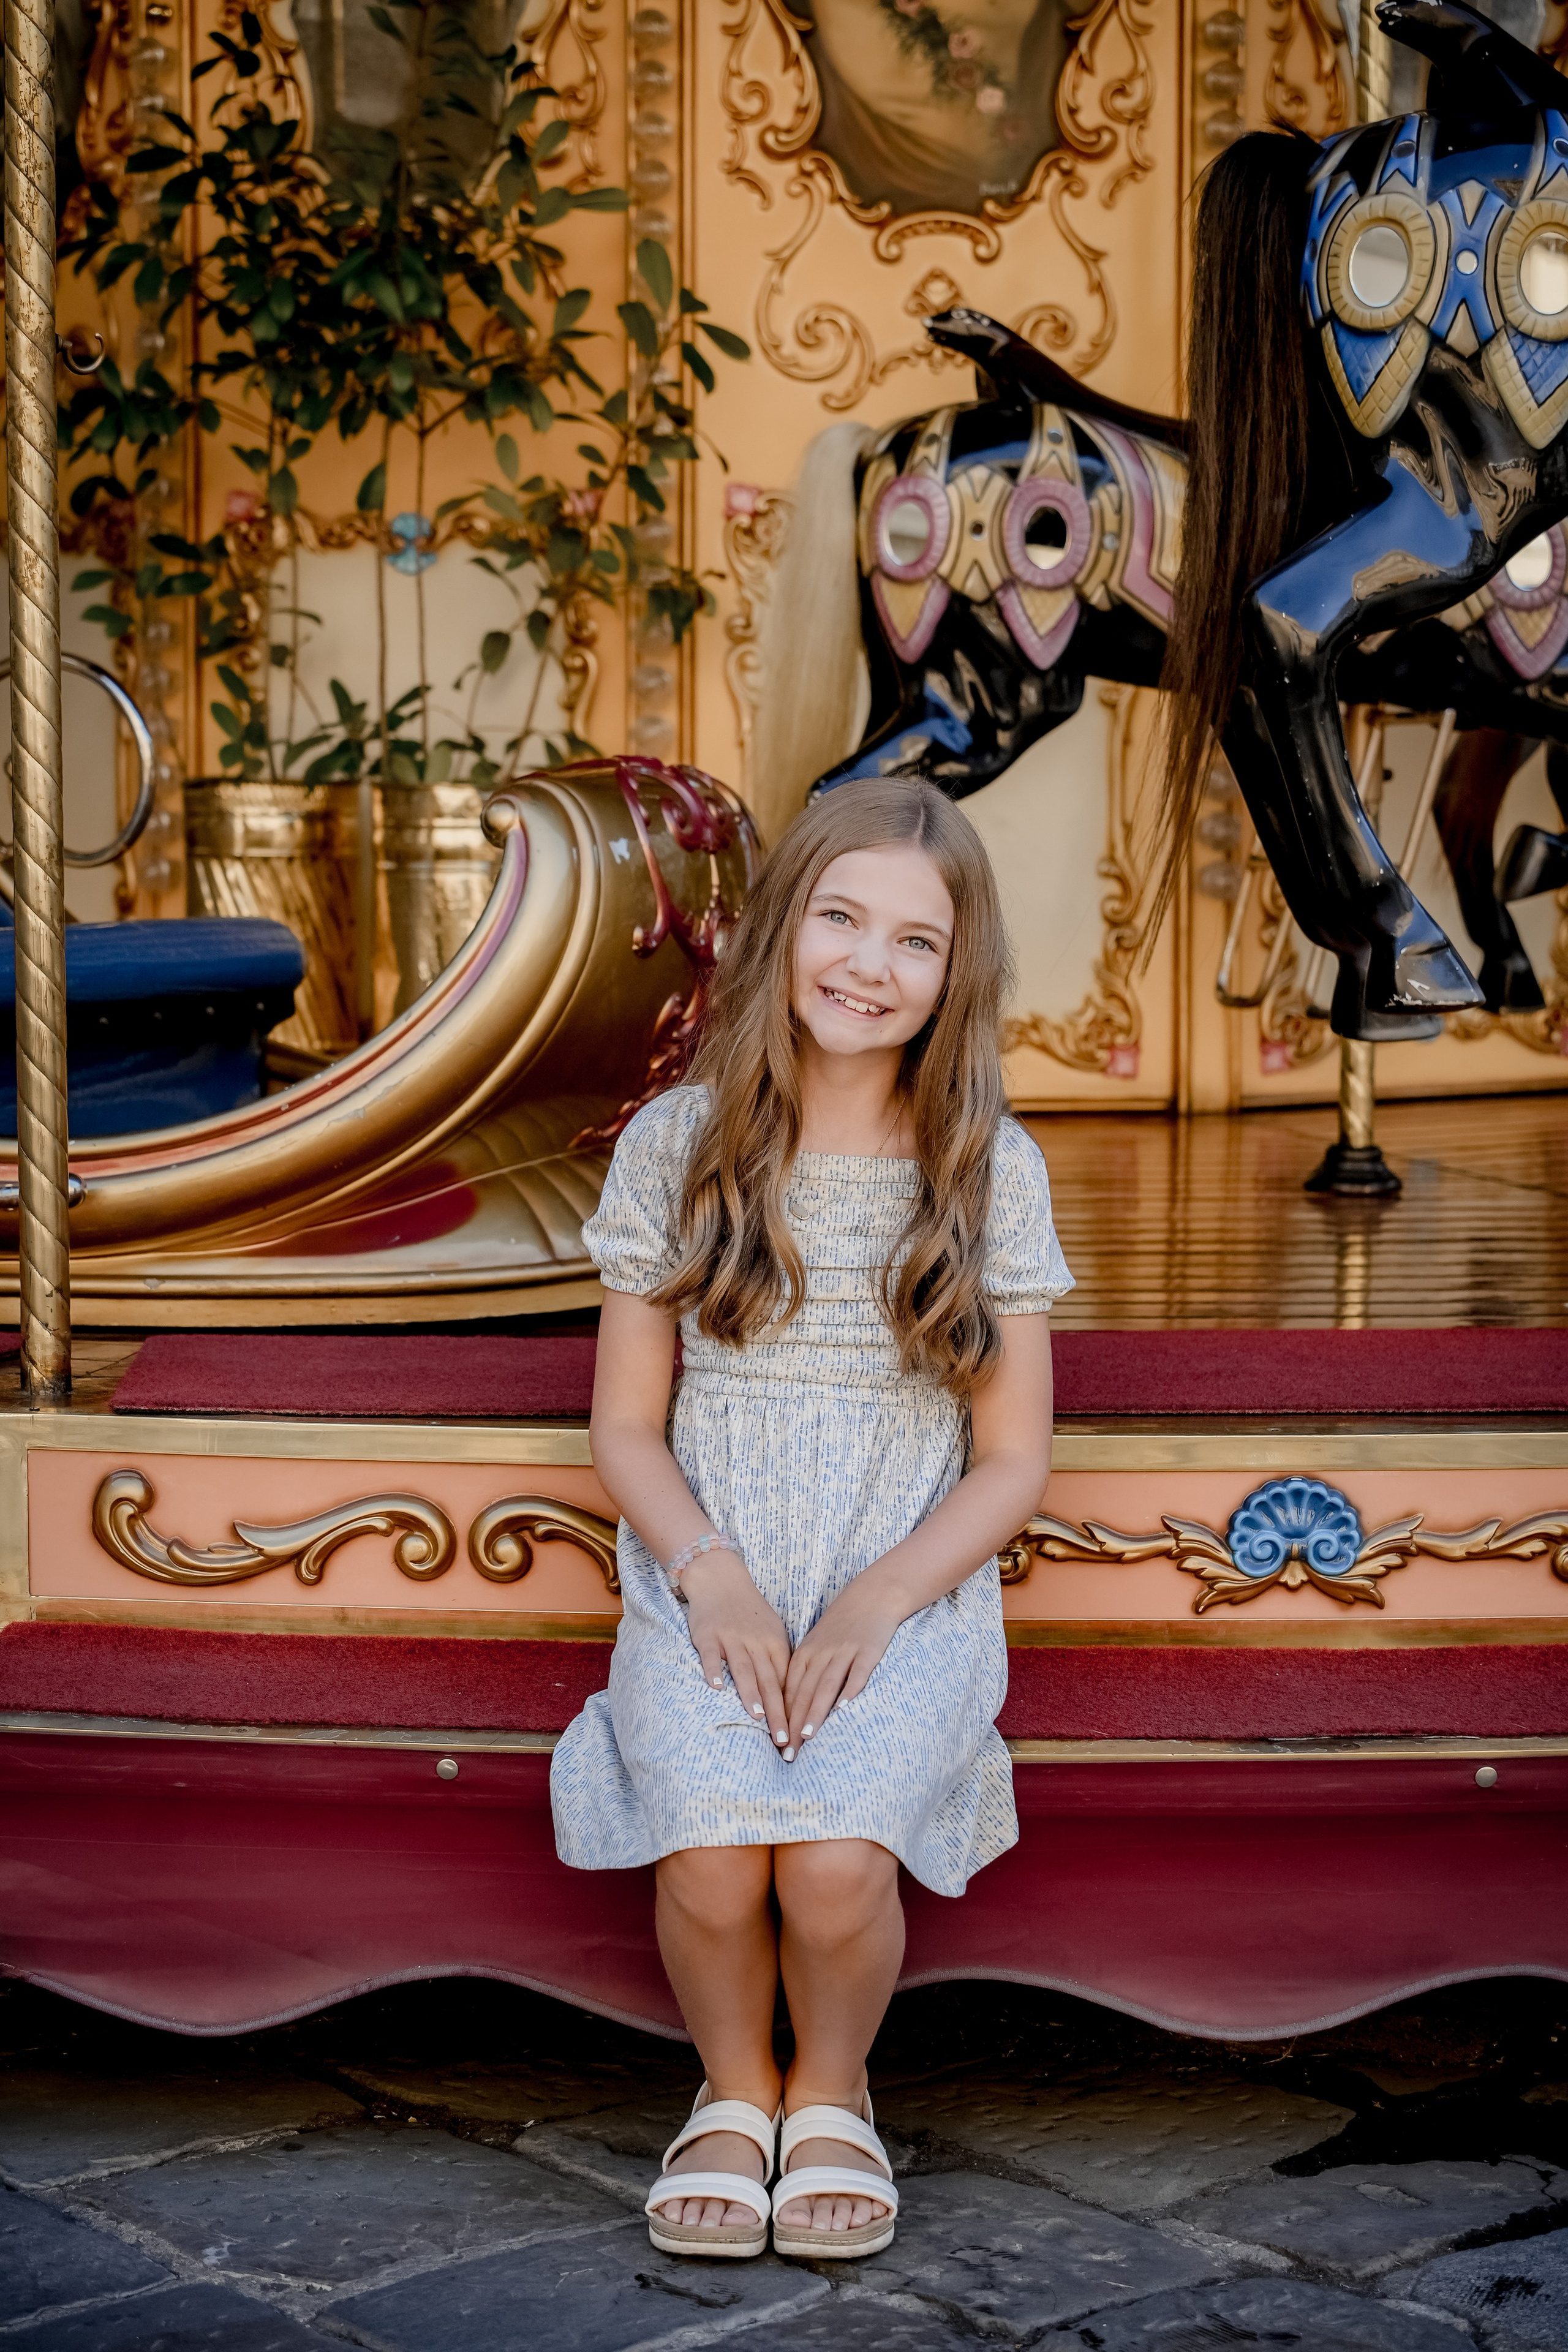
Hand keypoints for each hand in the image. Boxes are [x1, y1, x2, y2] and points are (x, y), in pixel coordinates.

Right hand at [680, 1551, 793, 1751]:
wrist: (721, 1580)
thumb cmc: (750, 1613)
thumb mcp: (772, 1633)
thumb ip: (779, 1663)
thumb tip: (792, 1699)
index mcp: (776, 1644)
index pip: (787, 1682)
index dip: (793, 1710)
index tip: (798, 1736)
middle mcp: (756, 1642)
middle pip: (769, 1681)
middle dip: (777, 1713)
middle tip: (783, 1740)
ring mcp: (731, 1638)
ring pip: (743, 1669)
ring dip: (751, 1694)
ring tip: (758, 1718)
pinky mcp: (708, 1635)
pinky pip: (711, 1655)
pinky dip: (714, 1670)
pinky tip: (717, 1688)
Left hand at [782, 1570, 906, 1756]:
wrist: (872, 1595)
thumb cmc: (843, 1625)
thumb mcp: (818, 1645)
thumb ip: (807, 1673)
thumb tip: (794, 1708)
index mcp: (805, 1654)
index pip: (789, 1691)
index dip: (782, 1718)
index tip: (776, 1745)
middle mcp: (821, 1654)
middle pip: (803, 1693)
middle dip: (794, 1725)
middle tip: (788, 1754)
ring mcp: (844, 1651)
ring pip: (826, 1685)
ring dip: (815, 1711)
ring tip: (808, 1736)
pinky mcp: (867, 1650)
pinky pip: (858, 1672)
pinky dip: (850, 1690)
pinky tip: (844, 1708)